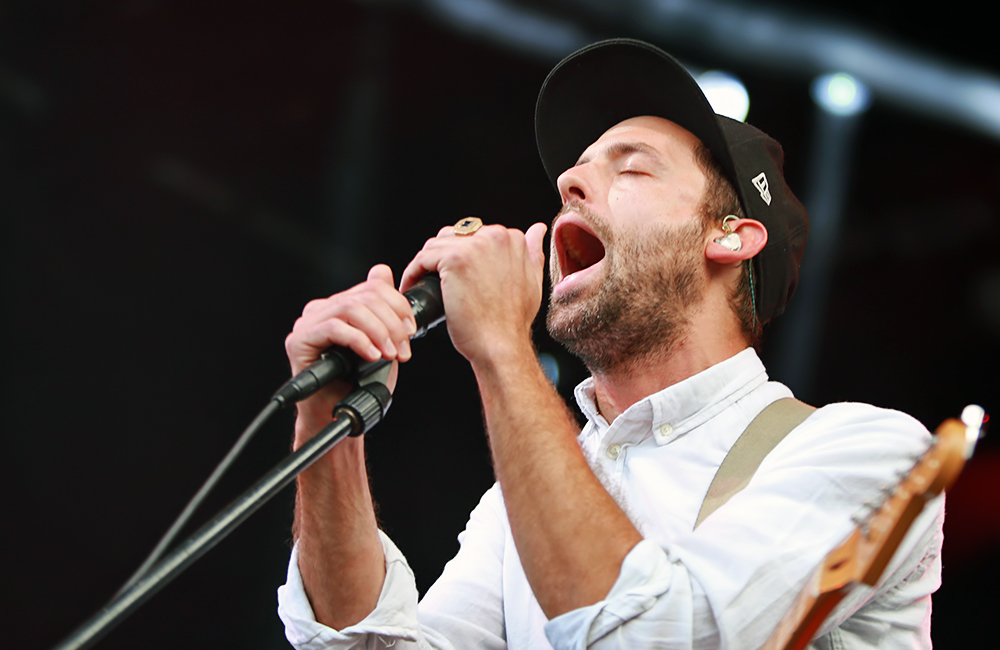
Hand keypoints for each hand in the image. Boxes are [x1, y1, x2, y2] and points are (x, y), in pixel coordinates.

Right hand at [285, 264, 415, 442]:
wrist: (338, 415)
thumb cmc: (358, 383)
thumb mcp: (381, 341)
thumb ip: (382, 310)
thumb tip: (383, 272)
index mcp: (340, 306)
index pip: (372, 287)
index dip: (397, 305)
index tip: (411, 330)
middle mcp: (321, 310)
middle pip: (364, 297)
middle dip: (391, 323)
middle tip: (403, 349)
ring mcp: (308, 323)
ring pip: (350, 309)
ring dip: (378, 332)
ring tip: (390, 354)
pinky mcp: (299, 340)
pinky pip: (334, 328)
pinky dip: (359, 340)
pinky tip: (372, 355)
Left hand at [399, 221, 547, 365]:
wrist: (502, 344)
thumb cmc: (512, 321)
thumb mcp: (532, 282)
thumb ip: (532, 253)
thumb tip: (537, 229)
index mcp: (512, 239)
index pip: (473, 235)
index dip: (459, 255)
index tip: (452, 276)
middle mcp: (495, 236)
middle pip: (452, 236)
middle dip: (441, 257)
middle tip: (434, 282)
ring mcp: (475, 246)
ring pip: (435, 245)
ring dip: (425, 265)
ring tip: (421, 285)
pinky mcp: (454, 259)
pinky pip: (423, 258)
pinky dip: (413, 273)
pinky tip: (412, 286)